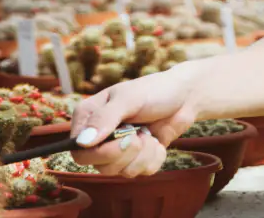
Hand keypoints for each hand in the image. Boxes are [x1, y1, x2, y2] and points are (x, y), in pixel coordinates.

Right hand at [67, 64, 201, 175]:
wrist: (184, 97)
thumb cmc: (154, 90)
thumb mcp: (128, 99)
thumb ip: (105, 118)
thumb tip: (83, 142)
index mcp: (89, 118)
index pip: (79, 150)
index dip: (99, 152)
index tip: (124, 138)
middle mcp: (99, 136)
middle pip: (99, 166)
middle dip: (125, 154)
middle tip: (140, 134)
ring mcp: (118, 149)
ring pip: (121, 172)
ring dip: (142, 155)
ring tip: (148, 133)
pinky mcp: (137, 159)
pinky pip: (141, 173)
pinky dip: (154, 158)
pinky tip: (156, 141)